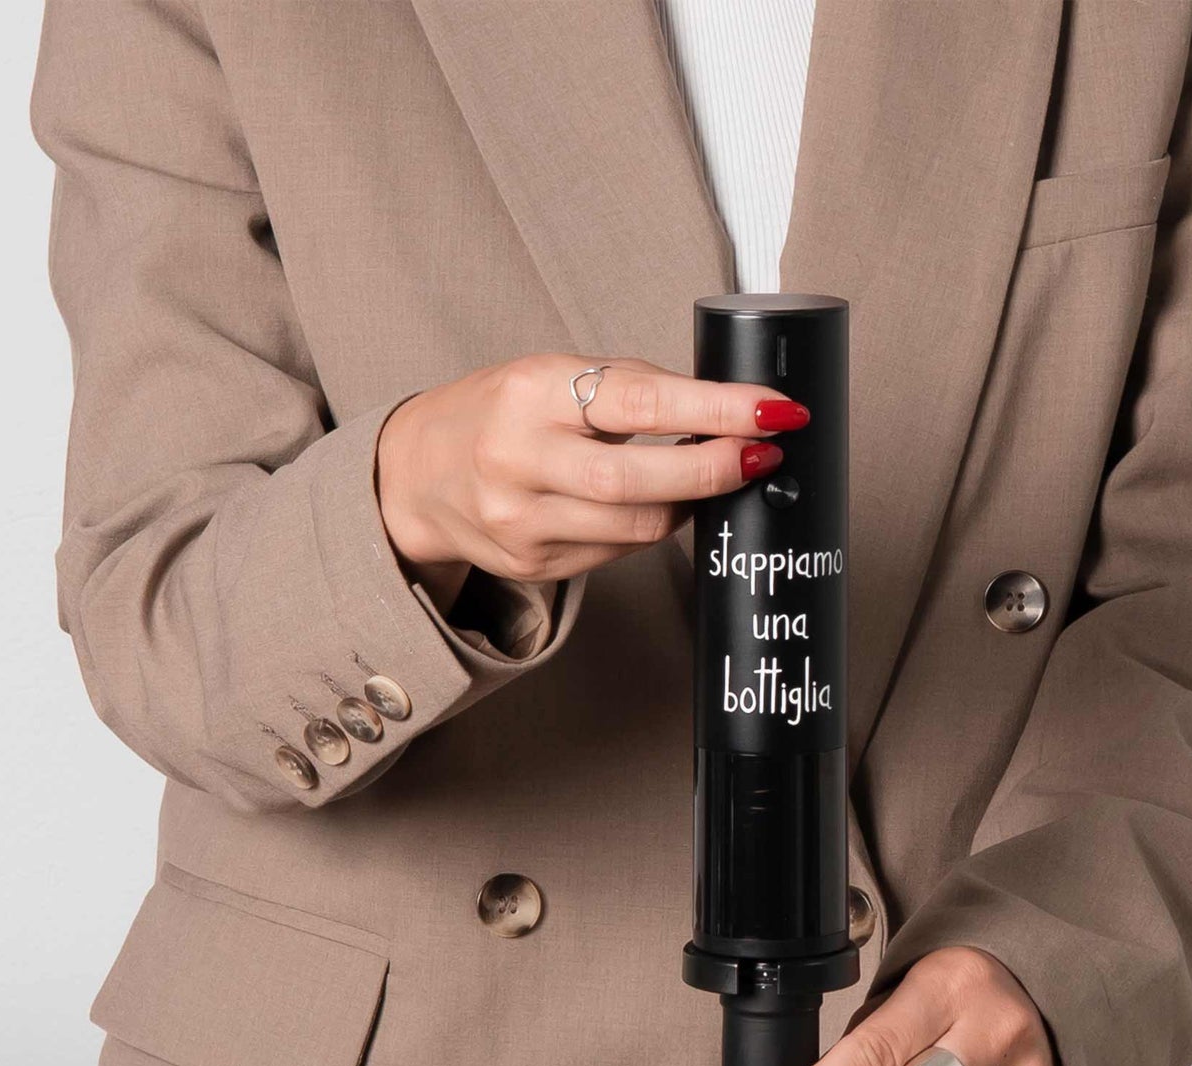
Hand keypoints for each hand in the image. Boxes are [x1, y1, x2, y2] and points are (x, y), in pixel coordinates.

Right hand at [374, 354, 808, 612]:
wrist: (416, 473)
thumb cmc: (501, 412)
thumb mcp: (552, 376)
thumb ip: (629, 389)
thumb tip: (729, 410)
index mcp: (532, 393)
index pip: (641, 402)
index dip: (718, 411)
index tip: (775, 412)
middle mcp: (520, 460)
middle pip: (641, 483)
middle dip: (716, 471)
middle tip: (765, 456)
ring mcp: (523, 523)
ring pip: (638, 528)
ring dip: (692, 504)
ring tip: (716, 475)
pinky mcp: (533, 564)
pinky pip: (618, 551)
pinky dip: (652, 529)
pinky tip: (660, 506)